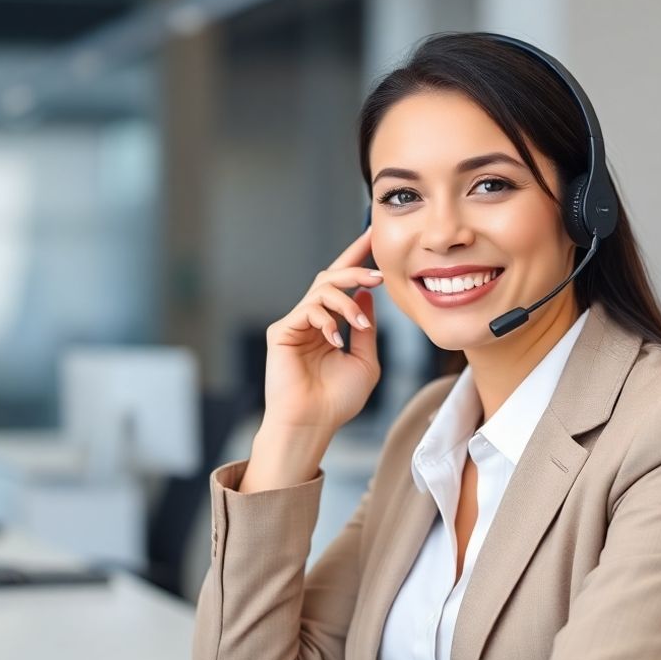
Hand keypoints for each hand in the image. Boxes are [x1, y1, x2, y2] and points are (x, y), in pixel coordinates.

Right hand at [262, 228, 382, 435]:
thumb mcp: (365, 360)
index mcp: (330, 325)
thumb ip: (366, 327)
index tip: (373, 235)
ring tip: (360, 322)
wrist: (313, 424)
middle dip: (355, 269)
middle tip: (378, 275)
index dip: (356, 258)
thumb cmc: (337, 400)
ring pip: (320, 289)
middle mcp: (311, 320)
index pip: (343, 284)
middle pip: (330, 277)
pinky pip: (307, 309)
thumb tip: (368, 296)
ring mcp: (294, 324)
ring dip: (346, 300)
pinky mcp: (281, 332)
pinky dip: (326, 319)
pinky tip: (336, 340)